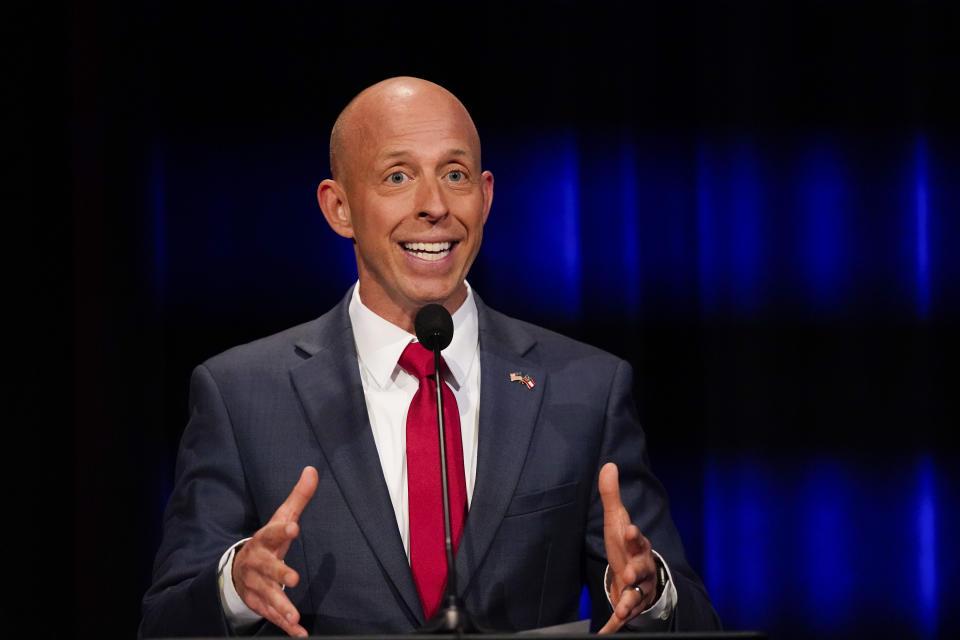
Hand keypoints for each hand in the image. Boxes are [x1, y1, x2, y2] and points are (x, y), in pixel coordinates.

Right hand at [232, 466, 318, 636]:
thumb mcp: (280, 519)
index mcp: (263, 541)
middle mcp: (257, 564)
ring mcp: (257, 586)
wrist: (238, 570)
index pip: (271, 533)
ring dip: (281, 606)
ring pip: (268, 597)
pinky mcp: (260, 604)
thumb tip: (313, 470)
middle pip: (267, 569)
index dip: (281, 530)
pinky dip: (285, 626)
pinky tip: (300, 633)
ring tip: (295, 615)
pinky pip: (272, 616)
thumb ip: (298, 498)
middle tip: (294, 577)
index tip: (294, 527)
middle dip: (279, 573)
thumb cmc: (268, 542)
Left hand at [597, 462, 657, 633]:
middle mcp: (641, 567)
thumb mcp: (617, 521)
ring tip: (623, 606)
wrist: (637, 577)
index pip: (637, 538)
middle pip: (641, 567)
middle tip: (629, 570)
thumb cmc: (625, 546)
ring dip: (630, 600)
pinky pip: (624, 616)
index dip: (634, 535)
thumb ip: (611, 495)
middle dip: (636, 569)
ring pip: (637, 594)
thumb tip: (608, 465)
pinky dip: (615, 624)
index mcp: (637, 546)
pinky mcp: (630, 605)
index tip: (629, 529)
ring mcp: (638, 588)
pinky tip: (606, 631)